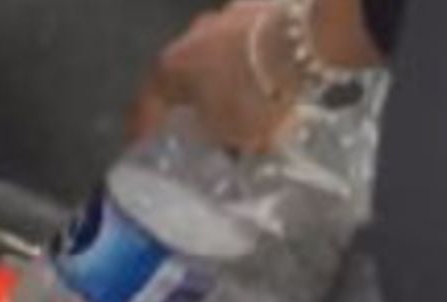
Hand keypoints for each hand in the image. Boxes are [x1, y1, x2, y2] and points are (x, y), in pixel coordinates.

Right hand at [130, 1, 298, 152]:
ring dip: (224, 76)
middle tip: (197, 120)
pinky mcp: (258, 6)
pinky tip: (268, 76)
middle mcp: (188, 36)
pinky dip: (252, 60)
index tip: (140, 143)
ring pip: (217, 54)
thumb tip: (224, 142)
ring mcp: (224, 16)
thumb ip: (218, 138)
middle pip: (183, 74)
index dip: (143, 128)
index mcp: (169, 68)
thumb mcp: (231, 133)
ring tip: (242, 99)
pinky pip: (248, 43)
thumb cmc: (253, 93)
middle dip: (189, 98)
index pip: (147, 104)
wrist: (306, 40)